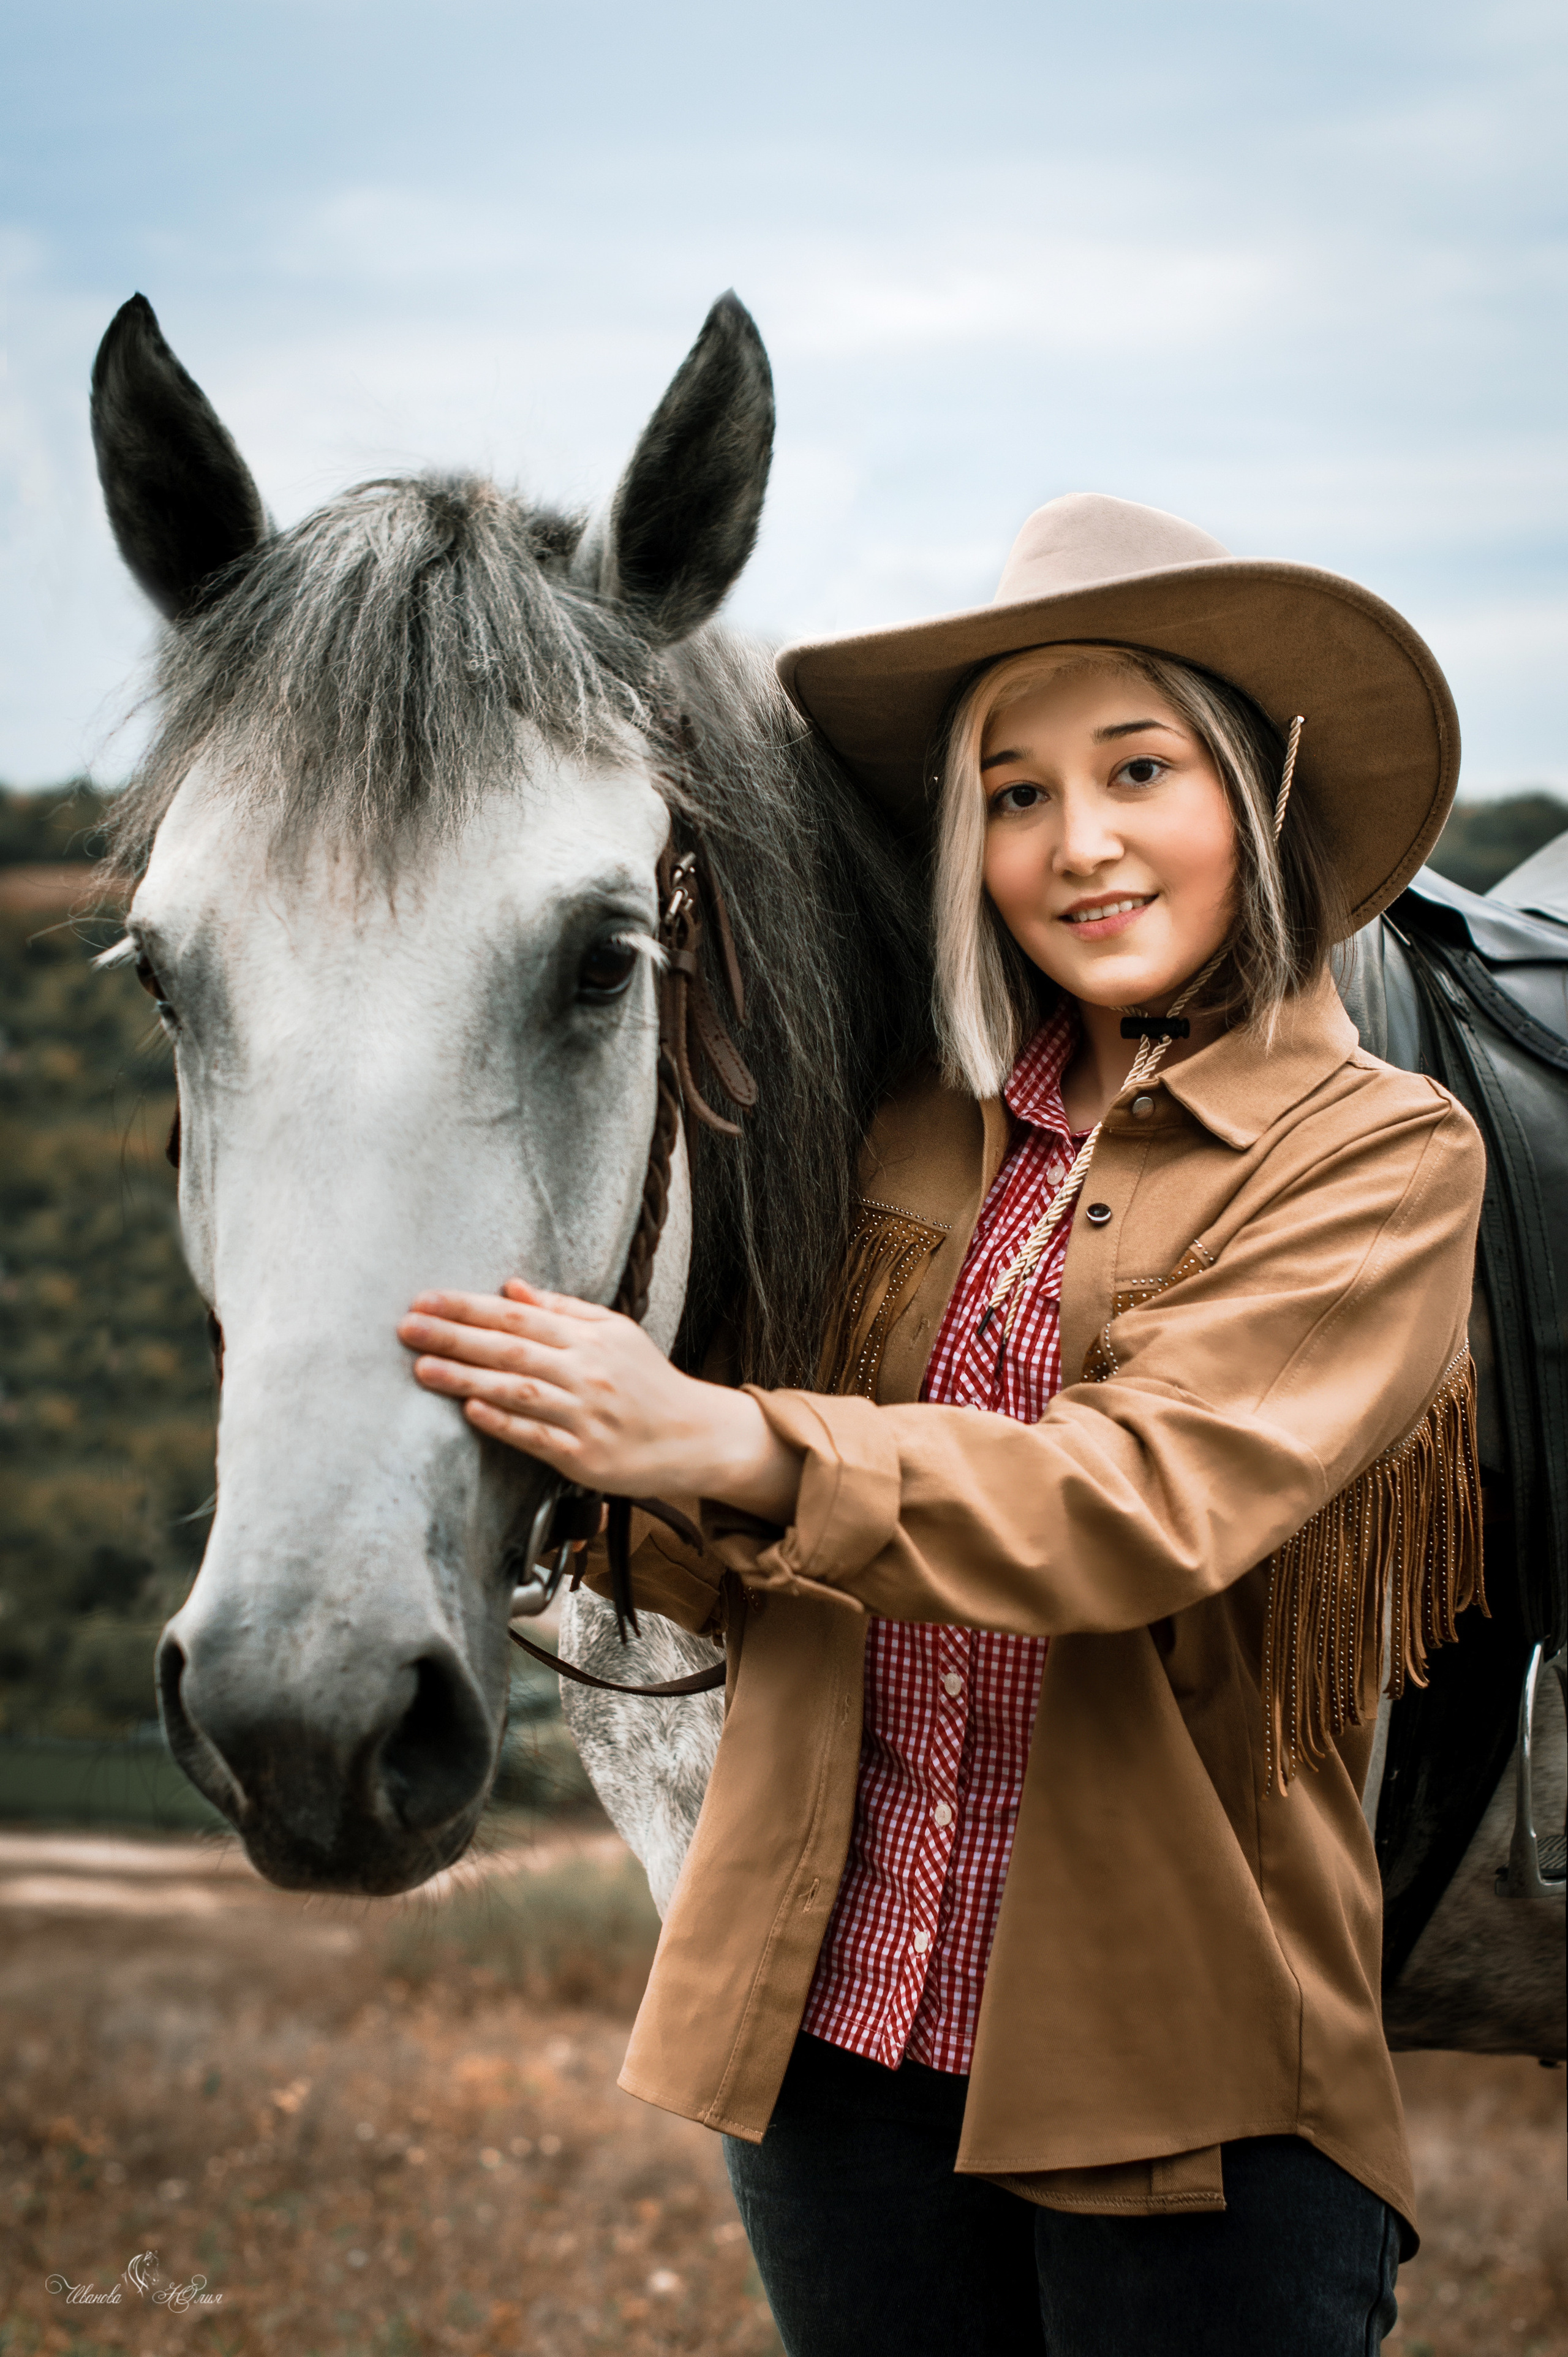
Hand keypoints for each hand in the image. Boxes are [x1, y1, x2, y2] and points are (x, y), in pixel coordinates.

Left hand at [397, 1281, 802, 1520]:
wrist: (693, 1435)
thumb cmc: (648, 1382)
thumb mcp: (615, 1332)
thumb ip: (563, 1310)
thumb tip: (511, 1288)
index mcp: (589, 1338)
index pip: (517, 1317)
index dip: (468, 1307)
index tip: (425, 1300)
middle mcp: (586, 1372)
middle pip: (510, 1350)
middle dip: (454, 1337)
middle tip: (407, 1328)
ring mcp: (585, 1415)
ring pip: (518, 1392)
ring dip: (467, 1379)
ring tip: (423, 1369)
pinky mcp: (585, 1456)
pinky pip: (538, 1437)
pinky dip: (504, 1424)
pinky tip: (471, 1412)